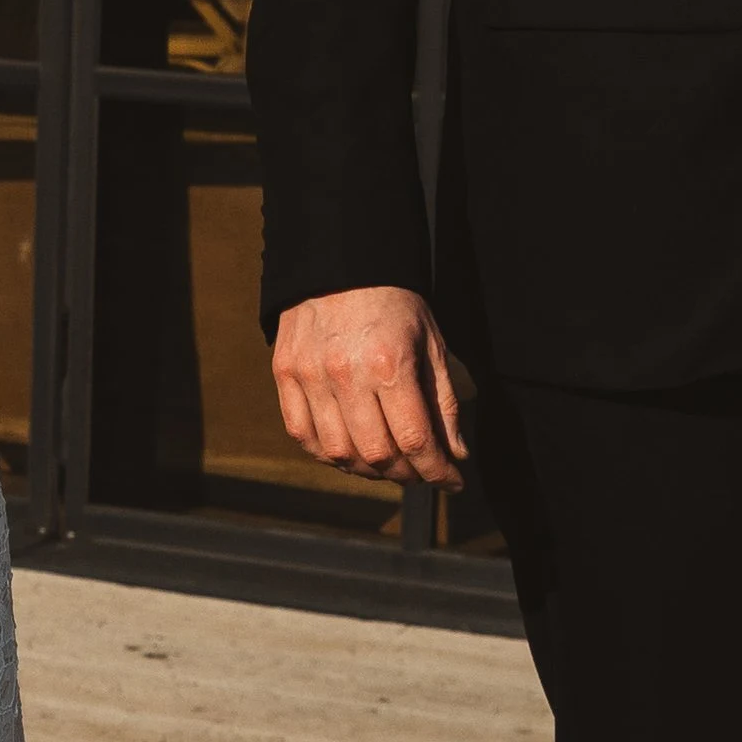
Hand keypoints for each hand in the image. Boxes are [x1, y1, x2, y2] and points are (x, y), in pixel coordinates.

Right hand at [272, 286, 467, 487]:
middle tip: (419, 470)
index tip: (451, 480)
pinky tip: (348, 450)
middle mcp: (346, 376)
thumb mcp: (430, 342)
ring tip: (386, 464)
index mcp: (389, 364)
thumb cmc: (393, 301)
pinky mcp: (286, 375)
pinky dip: (328, 454)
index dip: (436, 470)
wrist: (340, 260)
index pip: (414, 439)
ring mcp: (310, 377)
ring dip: (367, 470)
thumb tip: (455, 453)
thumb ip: (443, 400)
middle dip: (406, 473)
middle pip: (377, 455)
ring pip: (339, 453)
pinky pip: (303, 436)